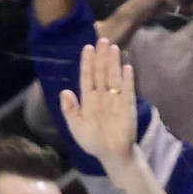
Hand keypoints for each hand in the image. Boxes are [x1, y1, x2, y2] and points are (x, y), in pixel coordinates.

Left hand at [60, 40, 137, 165]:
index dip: (87, 63)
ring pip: (113, 77)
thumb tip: (65, 91)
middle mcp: (102, 96)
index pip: (87, 76)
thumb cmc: (93, 141)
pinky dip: (127, 79)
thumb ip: (69, 109)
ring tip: (113, 47)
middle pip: (101, 72)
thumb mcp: (75, 126)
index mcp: (88, 99)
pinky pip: (127, 90)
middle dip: (101, 56)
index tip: (87, 48)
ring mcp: (115, 100)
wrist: (111, 154)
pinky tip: (126, 67)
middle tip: (102, 39)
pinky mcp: (127, 106)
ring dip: (113, 62)